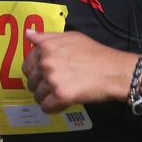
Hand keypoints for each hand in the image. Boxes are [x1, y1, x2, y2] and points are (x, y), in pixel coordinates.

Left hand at [21, 30, 135, 112]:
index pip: (27, 64)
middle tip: (56, 85)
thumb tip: (28, 34)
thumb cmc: (96, 53)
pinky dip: (54, 107)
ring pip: (37, 95)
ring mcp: (52, 79)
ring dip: (47, 97)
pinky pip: (46, 107)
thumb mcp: (71, 37)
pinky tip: (64, 101)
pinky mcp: (60, 95)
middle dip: (41, 85)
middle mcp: (47, 62)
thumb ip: (47, 37)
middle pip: (31, 81)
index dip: (36, 72)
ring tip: (62, 92)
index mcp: (47, 47)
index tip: (45, 74)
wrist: (113, 70)